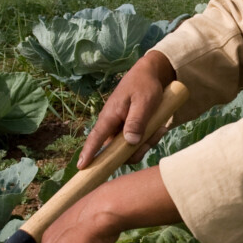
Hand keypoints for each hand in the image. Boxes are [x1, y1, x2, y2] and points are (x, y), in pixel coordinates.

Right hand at [79, 51, 176, 169]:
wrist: (150, 75)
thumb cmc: (144, 85)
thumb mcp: (143, 102)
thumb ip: (136, 121)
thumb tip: (129, 142)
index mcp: (110, 117)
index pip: (96, 138)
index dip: (88, 153)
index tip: (81, 167)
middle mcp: (113, 126)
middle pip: (117, 152)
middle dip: (135, 151)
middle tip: (153, 137)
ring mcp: (122, 129)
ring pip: (131, 149)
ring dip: (147, 143)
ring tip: (160, 127)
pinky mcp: (132, 130)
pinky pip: (140, 143)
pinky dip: (151, 138)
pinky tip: (161, 126)